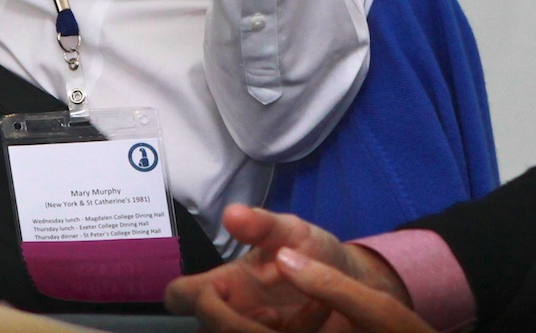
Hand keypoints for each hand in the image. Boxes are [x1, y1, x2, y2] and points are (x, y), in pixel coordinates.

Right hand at [167, 205, 412, 331]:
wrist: (354, 279)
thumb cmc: (312, 251)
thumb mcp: (290, 231)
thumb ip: (261, 224)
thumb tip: (231, 214)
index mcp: (227, 282)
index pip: (180, 296)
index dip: (188, 299)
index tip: (218, 293)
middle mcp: (235, 311)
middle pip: (203, 331)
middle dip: (232, 326)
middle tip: (270, 314)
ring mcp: (254, 330)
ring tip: (284, 317)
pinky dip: (298, 331)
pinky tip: (317, 312)